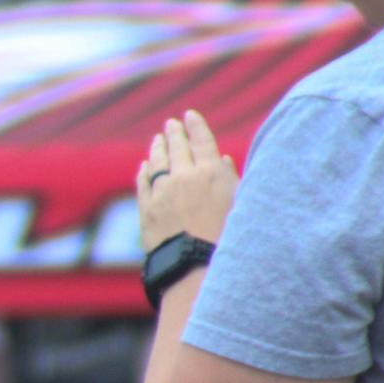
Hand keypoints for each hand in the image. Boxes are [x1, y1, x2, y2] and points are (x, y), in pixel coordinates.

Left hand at [136, 109, 236, 250]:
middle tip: (171, 124)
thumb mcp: (241, 204)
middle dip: (174, 133)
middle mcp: (184, 177)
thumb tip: (223, 159)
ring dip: (158, 148)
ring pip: (157, 162)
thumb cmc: (230, 238)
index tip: (189, 115)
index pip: (201, 140)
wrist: (199, 267)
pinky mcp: (146, 209)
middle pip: (177, 147)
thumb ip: (231, 179)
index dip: (195, 126)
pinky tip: (144, 166)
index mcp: (212, 173)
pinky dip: (144, 172)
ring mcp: (162, 192)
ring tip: (158, 139)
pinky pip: (143, 183)